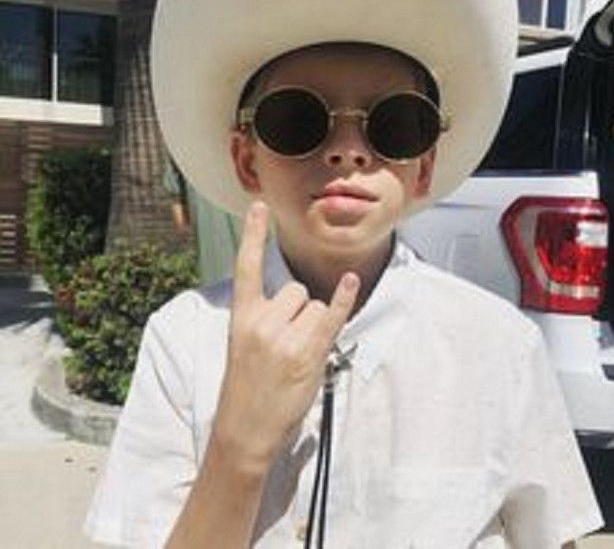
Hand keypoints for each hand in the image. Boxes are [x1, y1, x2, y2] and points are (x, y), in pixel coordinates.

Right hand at [213, 202, 359, 471]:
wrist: (244, 429)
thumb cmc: (244, 388)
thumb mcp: (241, 346)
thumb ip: (263, 318)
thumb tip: (299, 300)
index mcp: (240, 317)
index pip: (245, 266)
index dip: (252, 234)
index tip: (258, 206)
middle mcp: (262, 321)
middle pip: (296, 290)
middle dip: (298, 310)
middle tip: (286, 344)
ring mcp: (286, 337)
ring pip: (316, 305)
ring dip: (314, 324)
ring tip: (297, 355)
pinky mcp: (309, 352)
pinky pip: (332, 317)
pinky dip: (345, 299)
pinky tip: (350, 282)